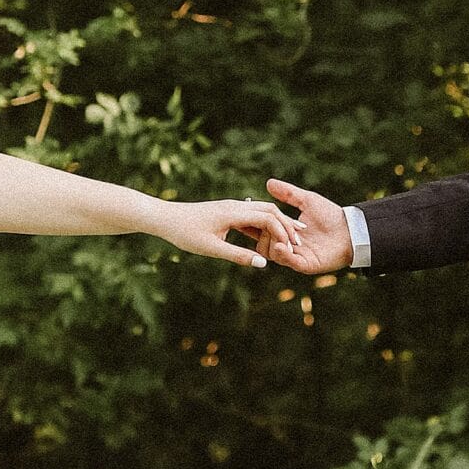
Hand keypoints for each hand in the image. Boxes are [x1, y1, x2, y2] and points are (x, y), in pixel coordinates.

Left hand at [159, 199, 304, 267]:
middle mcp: (236, 205)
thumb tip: (263, 263)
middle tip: (301, 237)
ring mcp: (232, 206)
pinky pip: (251, 214)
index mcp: (234, 212)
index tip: (294, 246)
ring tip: (291, 235)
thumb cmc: (186, 233)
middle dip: (286, 223)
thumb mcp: (212, 249)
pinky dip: (264, 223)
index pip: (268, 218)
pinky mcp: (227, 210)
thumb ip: (239, 255)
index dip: (283, 231)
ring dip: (277, 222)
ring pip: (261, 210)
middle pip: (269, 209)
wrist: (166, 218)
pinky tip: (269, 233)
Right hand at [257, 179, 353, 273]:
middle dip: (262, 233)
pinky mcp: (306, 265)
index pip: (263, 230)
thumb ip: (288, 193)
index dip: (257, 222)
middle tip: (263, 223)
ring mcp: (296, 257)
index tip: (250, 213)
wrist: (351, 230)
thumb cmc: (331, 215)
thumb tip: (268, 182)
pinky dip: (283, 255)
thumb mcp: (307, 200)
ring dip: (272, 243)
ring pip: (273, 254)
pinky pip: (289, 262)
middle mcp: (288, 246)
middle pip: (263, 244)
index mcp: (286, 232)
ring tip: (275, 233)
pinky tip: (280, 245)